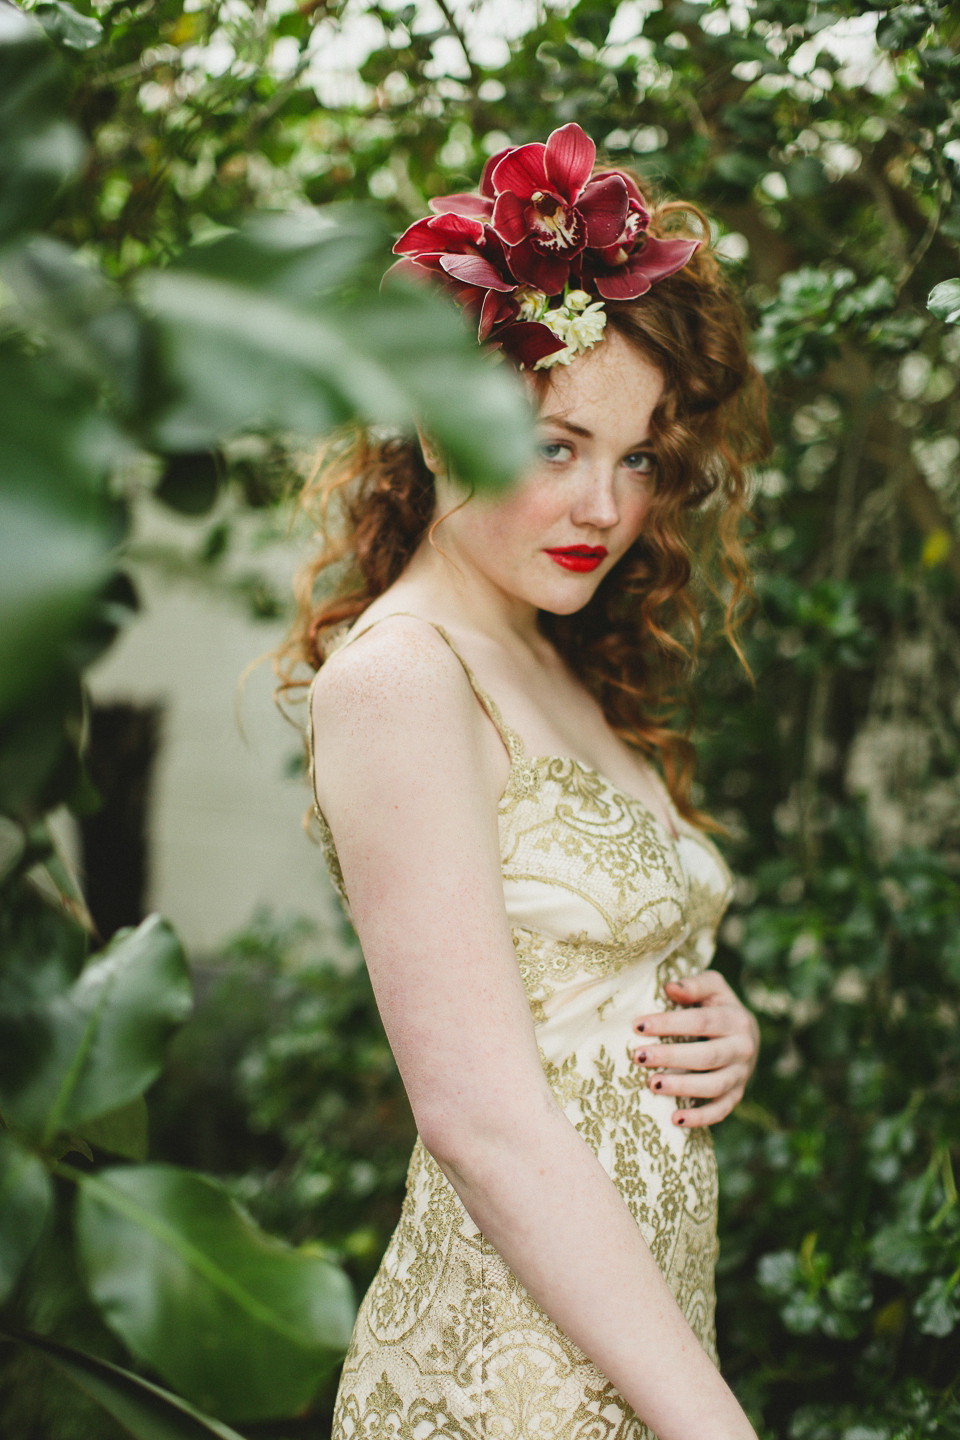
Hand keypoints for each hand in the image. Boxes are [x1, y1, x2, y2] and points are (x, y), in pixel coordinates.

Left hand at [630, 970, 758, 1127]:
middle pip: (706, 1056)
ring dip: (682, 1087)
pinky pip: (720, 1111)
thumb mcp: (713, 987)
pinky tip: (675, 1120)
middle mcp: (743, 1049)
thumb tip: (671, 988)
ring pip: (714, 1086)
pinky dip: (700, 1118)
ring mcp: (741, 1075)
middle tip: (639, 1057)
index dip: (669, 1024)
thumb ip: (695, 985)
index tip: (638, 1026)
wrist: (746, 1035)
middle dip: (671, 1057)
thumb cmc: (718, 1006)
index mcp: (736, 1019)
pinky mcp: (736, 1096)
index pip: (701, 1022)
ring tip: (652, 1084)